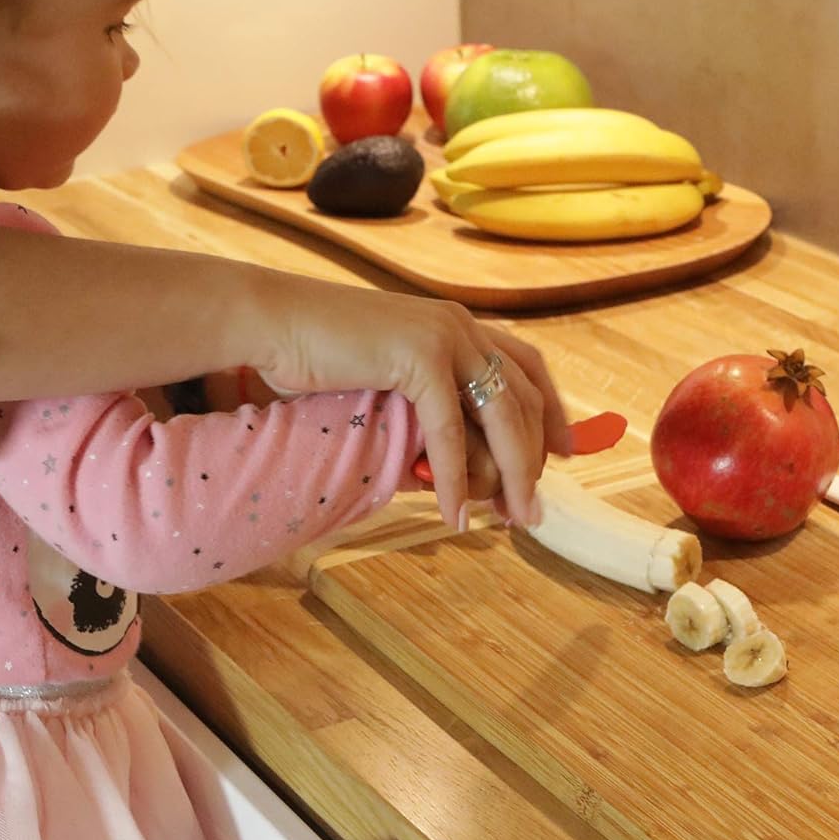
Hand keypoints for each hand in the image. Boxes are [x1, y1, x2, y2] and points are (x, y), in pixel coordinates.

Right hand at [247, 275, 570, 529]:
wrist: (271, 320)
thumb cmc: (313, 348)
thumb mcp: (382, 364)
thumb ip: (420, 389)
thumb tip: (438, 443)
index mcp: (455, 321)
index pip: (527, 366)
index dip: (552, 410)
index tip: (567, 453)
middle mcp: (460, 324)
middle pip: (522, 399)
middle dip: (534, 459)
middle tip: (534, 508)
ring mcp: (444, 336)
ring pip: (500, 418)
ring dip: (510, 476)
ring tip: (512, 519)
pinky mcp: (419, 357)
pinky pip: (450, 431)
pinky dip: (456, 477)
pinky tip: (455, 512)